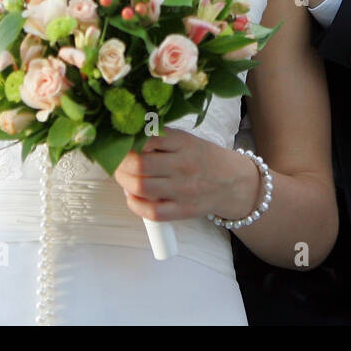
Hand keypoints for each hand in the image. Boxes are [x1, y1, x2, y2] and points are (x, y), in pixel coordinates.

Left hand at [114, 128, 258, 221]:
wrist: (233, 182)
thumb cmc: (203, 158)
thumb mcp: (186, 139)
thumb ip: (159, 138)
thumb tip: (125, 140)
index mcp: (183, 142)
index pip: (146, 138)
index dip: (126, 142)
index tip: (119, 143)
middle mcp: (183, 165)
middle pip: (139, 165)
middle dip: (119, 164)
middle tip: (116, 162)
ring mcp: (183, 190)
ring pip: (141, 188)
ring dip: (124, 182)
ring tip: (123, 177)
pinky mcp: (183, 210)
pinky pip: (151, 212)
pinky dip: (135, 204)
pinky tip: (132, 196)